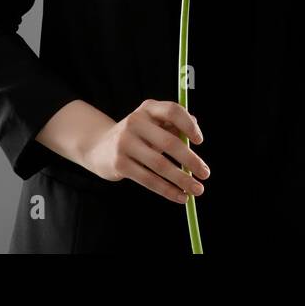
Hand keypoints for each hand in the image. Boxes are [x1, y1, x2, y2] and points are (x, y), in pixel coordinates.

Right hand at [81, 99, 209, 203]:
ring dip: (182, 179)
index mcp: (148, 109)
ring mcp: (125, 143)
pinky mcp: (119, 164)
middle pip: (169, 142)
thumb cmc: (136, 135)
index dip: (188, 125)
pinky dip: (168, 190)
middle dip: (191, 160)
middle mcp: (135, 122)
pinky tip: (180, 196)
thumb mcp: (152, 123)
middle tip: (205, 174)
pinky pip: (149, 180)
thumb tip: (195, 130)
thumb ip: (173, 125)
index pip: (172, 111)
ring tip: (197, 189)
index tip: (200, 141)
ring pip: (160, 165)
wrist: (99, 146)